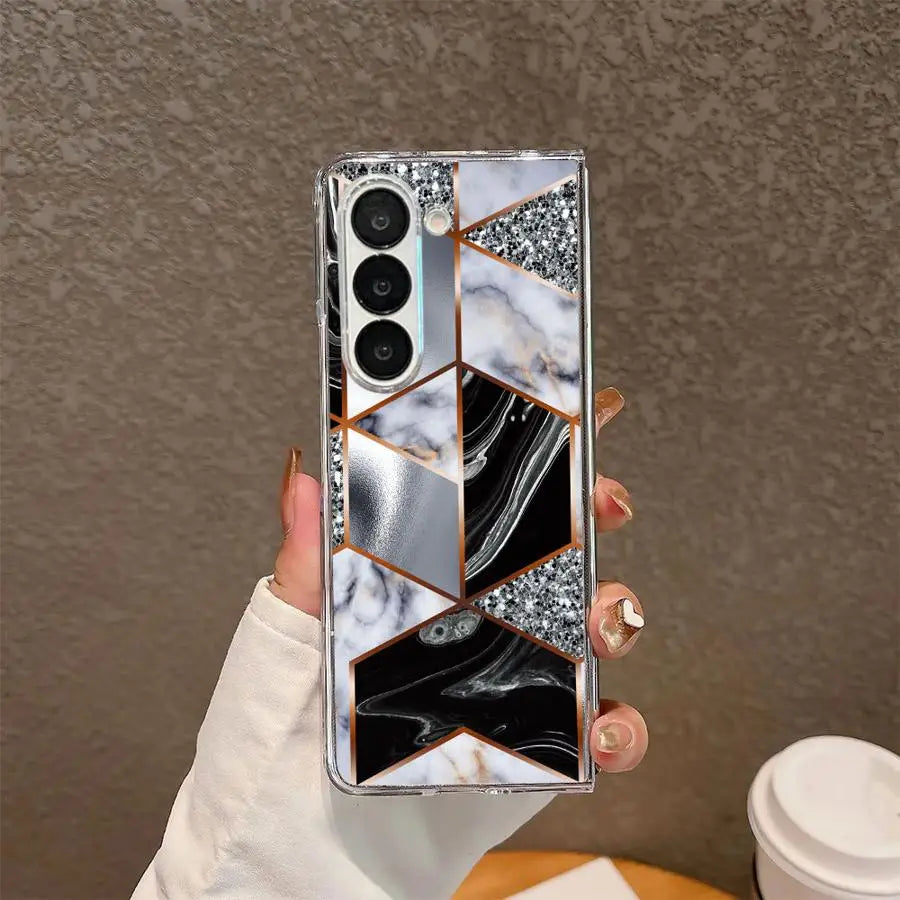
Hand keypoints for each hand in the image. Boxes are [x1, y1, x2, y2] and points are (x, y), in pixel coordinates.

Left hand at [271, 386, 647, 773]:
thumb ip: (306, 556)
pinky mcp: (544, 734)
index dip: (546, 447)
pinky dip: (624, 724)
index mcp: (438, 570)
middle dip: (596, 510)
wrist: (316, 830)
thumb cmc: (301, 721)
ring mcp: (522, 667)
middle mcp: (489, 609)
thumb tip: (302, 474)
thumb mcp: (293, 628)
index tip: (582, 409)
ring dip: (616, 610)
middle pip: (564, 542)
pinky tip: (601, 726)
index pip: (497, 494)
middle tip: (602, 502)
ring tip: (596, 620)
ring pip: (597, 621)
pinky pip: (607, 724)